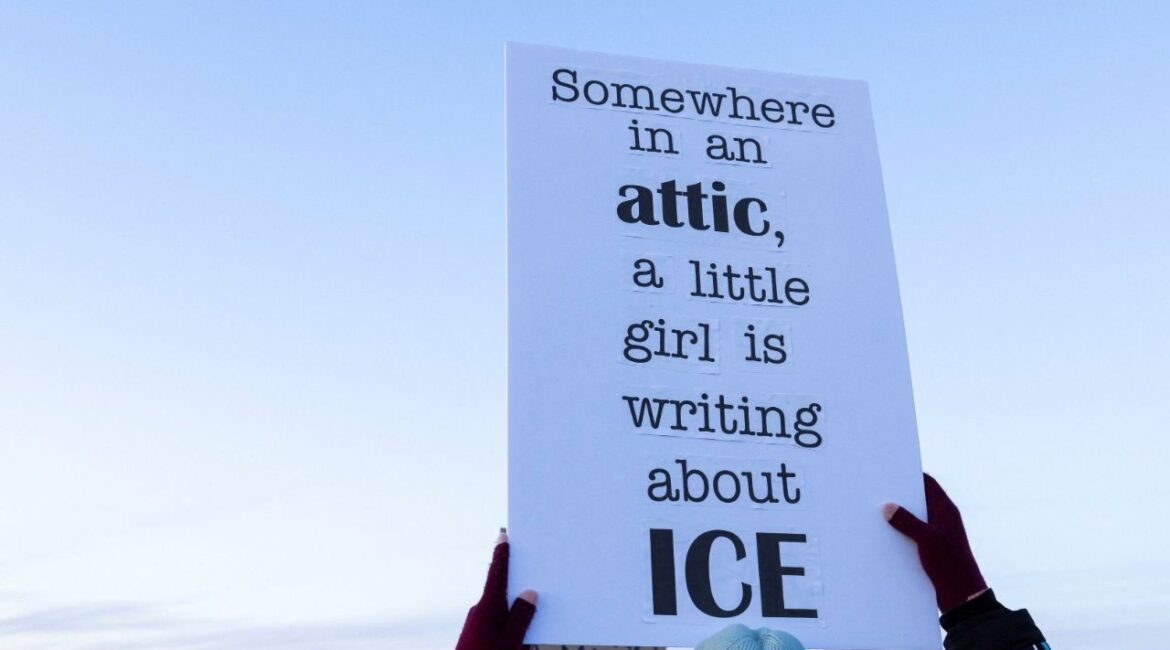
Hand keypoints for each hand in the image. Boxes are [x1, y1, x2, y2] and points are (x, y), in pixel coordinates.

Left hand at [456, 531, 536, 649]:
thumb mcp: (512, 641)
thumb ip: (522, 615)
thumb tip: (529, 592)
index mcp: (489, 606)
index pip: (497, 573)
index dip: (502, 554)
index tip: (502, 535)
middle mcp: (481, 611)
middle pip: (501, 590)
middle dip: (516, 582)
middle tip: (532, 569)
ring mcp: (478, 624)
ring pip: (501, 610)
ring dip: (515, 609)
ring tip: (535, 610)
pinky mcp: (478, 636)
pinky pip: (498, 623)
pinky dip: (510, 623)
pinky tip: (522, 635)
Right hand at [883, 473, 986, 612]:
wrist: (962, 595)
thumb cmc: (950, 563)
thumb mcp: (927, 539)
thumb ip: (907, 521)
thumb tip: (888, 506)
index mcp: (946, 510)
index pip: (929, 484)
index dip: (911, 475)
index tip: (891, 470)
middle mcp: (942, 519)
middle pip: (919, 500)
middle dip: (900, 496)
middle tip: (878, 491)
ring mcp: (936, 534)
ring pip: (914, 518)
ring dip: (898, 516)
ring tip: (876, 512)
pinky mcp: (930, 549)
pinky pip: (912, 534)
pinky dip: (900, 532)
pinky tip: (884, 535)